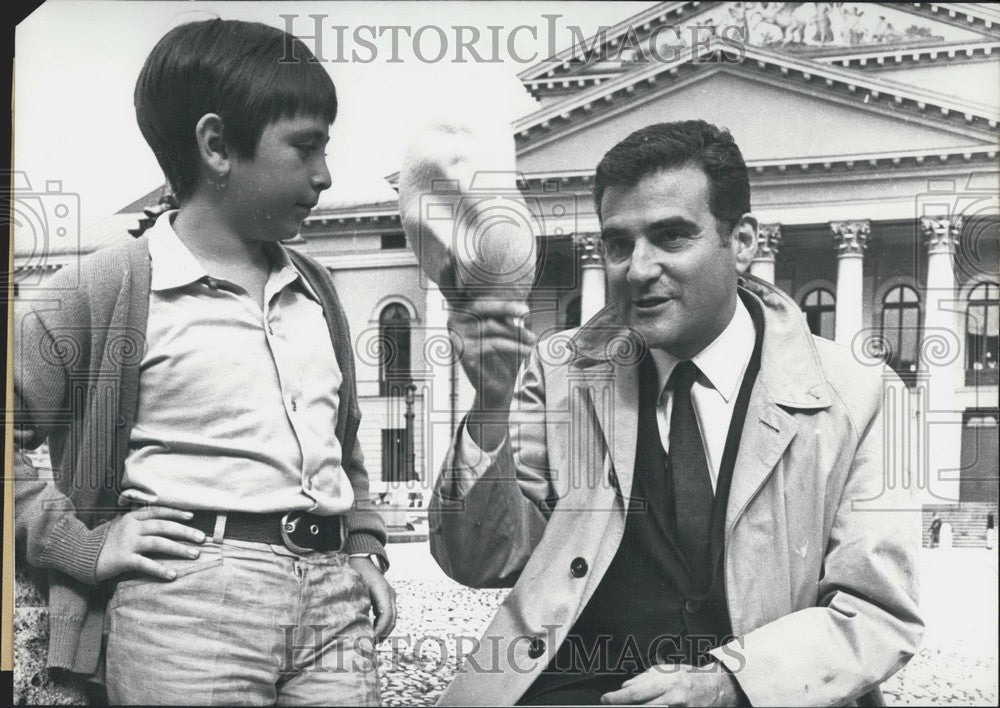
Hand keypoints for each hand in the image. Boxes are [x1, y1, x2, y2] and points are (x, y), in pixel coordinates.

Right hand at [95, 506, 205, 581]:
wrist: (78, 553)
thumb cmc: (102, 541)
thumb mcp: (119, 525)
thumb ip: (136, 522)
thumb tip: (157, 521)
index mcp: (131, 517)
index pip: (158, 512)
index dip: (176, 513)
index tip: (192, 516)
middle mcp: (131, 527)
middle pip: (163, 527)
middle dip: (185, 531)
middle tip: (202, 538)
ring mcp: (127, 542)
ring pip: (159, 543)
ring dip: (179, 548)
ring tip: (194, 554)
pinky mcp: (123, 559)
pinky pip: (145, 564)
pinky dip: (160, 569)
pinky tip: (172, 575)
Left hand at [349, 556, 396, 641]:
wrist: (362, 558)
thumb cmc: (355, 571)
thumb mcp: (355, 586)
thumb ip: (357, 602)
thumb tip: (352, 622)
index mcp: (383, 591)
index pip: (387, 615)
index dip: (380, 629)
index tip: (369, 638)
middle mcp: (390, 594)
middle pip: (392, 619)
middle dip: (382, 634)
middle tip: (370, 645)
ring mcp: (390, 596)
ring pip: (392, 618)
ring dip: (384, 631)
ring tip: (371, 641)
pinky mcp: (387, 598)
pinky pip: (389, 614)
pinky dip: (383, 625)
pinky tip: (373, 632)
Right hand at [440, 258, 535, 448]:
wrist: (497, 387)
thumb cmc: (501, 354)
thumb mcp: (504, 328)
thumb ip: (503, 312)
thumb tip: (519, 303)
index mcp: (459, 309)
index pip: (451, 287)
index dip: (446, 271)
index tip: (448, 252)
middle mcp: (453, 320)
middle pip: (482, 306)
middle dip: (507, 308)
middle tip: (525, 310)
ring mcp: (456, 336)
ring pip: (492, 326)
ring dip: (516, 333)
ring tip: (531, 340)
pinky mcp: (463, 353)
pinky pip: (493, 343)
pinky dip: (513, 346)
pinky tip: (526, 350)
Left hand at [600, 663, 738, 705]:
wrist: (717, 689)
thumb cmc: (692, 677)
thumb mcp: (669, 670)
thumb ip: (647, 676)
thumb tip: (627, 685)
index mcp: (669, 681)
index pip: (637, 691)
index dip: (618, 697)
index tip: (606, 698)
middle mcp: (673, 697)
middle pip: (640, 705)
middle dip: (622, 705)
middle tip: (610, 703)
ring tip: (625, 706)